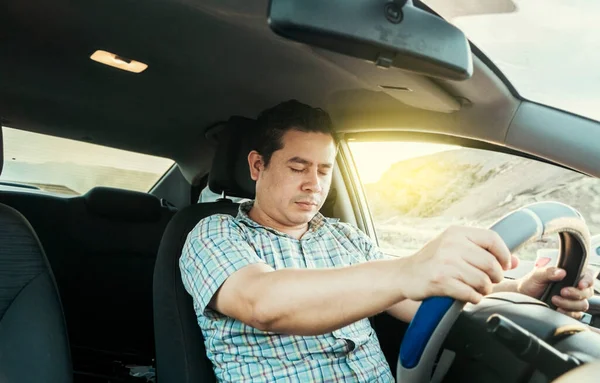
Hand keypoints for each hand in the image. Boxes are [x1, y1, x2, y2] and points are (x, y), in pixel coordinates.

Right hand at [400, 226, 518, 303]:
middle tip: (490, 282)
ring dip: (485, 290)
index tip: (505, 265)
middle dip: (495, 277)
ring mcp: (444, 262)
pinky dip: (474, 298)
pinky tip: (469, 296)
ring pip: (482, 280)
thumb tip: (515, 261)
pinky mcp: (440, 280)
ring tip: (479, 290)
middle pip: (490, 263)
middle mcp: (451, 244)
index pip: (492, 239)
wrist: (404, 274)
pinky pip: (470, 293)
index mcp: (456, 233)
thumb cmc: (434, 261)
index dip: (504, 254)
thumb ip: (483, 251)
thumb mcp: (455, 248)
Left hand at [518, 265, 597, 318]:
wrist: (522, 296)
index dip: (587, 281)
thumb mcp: (537, 275)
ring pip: (582, 305)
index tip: (580, 284)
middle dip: (576, 293)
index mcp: (570, 276)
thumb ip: (549, 272)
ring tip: (555, 300)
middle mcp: (574, 288)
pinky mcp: (568, 311)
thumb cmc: (531, 283)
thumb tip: (561, 272)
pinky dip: (568, 313)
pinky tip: (558, 309)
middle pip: (587, 293)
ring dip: (570, 304)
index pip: (587, 277)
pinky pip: (576, 315)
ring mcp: (572, 301)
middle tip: (562, 292)